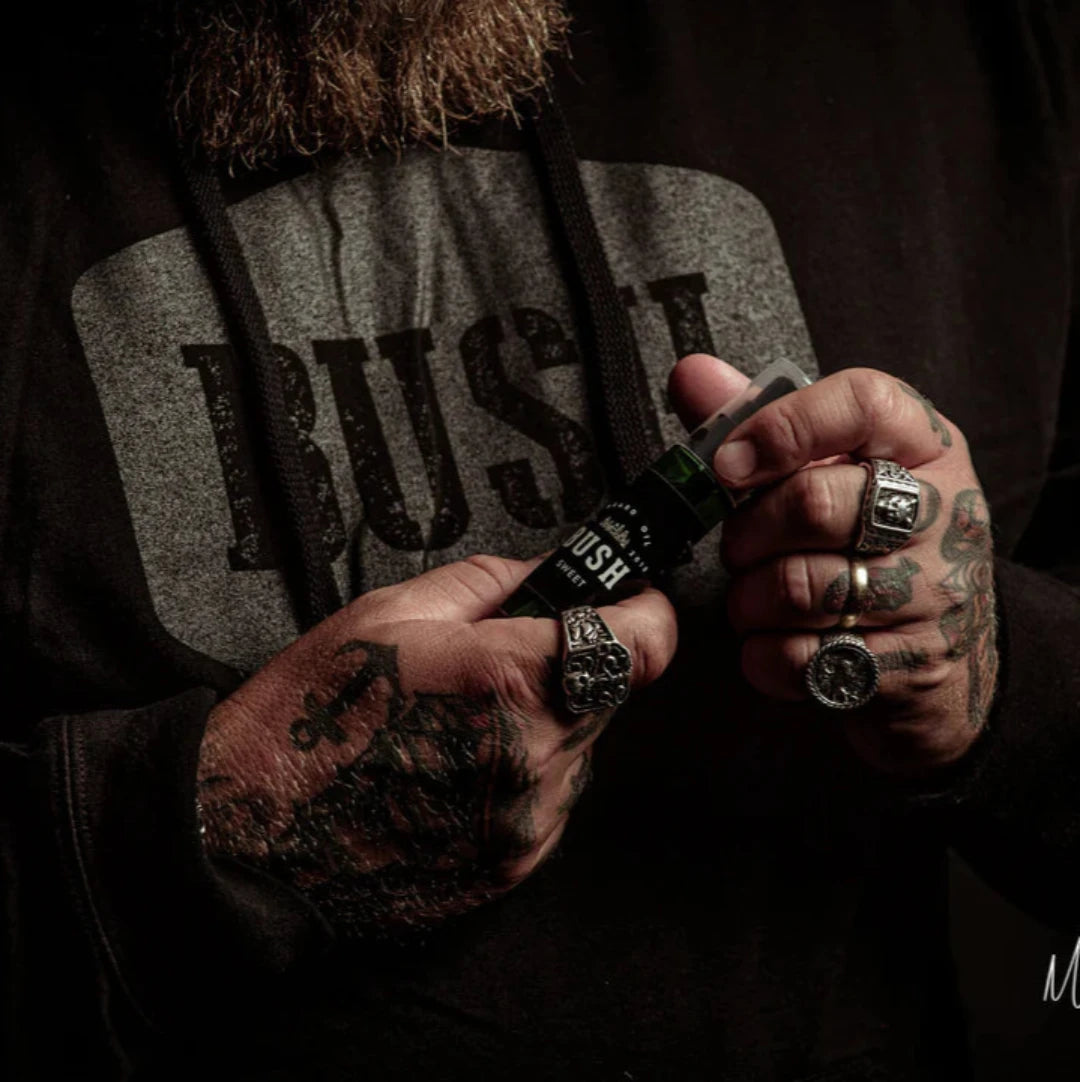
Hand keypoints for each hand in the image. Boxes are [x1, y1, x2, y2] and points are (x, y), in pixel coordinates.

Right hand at [196, 555, 676, 933]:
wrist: (249, 834)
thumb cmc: (308, 717)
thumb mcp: (391, 611)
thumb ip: (492, 582)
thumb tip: (553, 571)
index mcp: (510, 678)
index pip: (645, 643)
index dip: (645, 613)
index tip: (629, 601)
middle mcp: (535, 757)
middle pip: (611, 691)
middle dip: (574, 665)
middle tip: (501, 660)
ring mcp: (528, 820)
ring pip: (581, 748)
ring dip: (546, 724)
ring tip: (460, 723)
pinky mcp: (512, 864)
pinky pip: (550, 800)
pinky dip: (522, 775)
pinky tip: (454, 769)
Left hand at [669, 355, 997, 779]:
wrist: (948, 650)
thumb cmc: (871, 538)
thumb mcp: (837, 468)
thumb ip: (764, 420)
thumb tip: (691, 373)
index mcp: (926, 445)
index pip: (862, 403)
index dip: (781, 428)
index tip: (727, 464)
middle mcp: (946, 512)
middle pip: (813, 504)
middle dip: (748, 532)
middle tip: (738, 546)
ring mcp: (938, 592)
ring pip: (801, 588)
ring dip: (749, 597)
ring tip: (752, 596)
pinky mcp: (914, 664)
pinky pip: (803, 657)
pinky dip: (763, 655)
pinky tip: (771, 642)